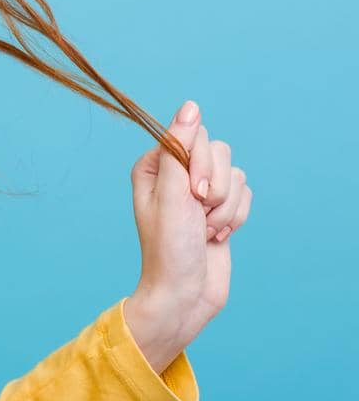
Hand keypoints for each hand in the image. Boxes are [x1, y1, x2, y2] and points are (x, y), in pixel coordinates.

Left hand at [125, 100, 253, 370]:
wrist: (185, 293)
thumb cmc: (169, 248)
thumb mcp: (172, 194)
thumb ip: (180, 149)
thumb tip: (191, 106)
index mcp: (155, 164)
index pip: (192, 135)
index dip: (202, 164)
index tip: (194, 194)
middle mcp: (176, 172)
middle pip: (219, 151)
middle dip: (217, 188)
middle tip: (199, 214)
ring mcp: (200, 190)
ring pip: (236, 175)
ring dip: (226, 208)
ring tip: (205, 230)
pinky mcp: (220, 207)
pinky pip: (245, 195)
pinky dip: (235, 218)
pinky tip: (216, 236)